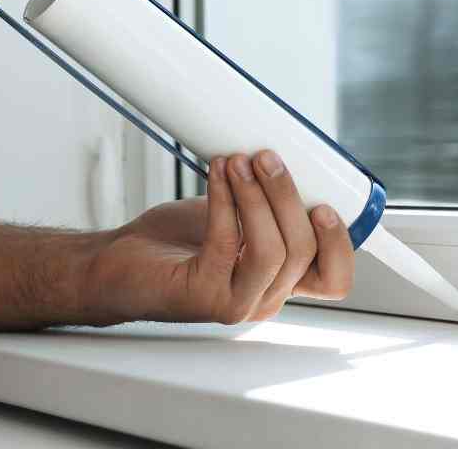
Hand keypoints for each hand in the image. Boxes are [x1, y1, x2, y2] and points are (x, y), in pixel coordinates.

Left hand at [86, 151, 354, 324]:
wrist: (116, 264)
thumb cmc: (173, 242)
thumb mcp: (232, 217)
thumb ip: (262, 203)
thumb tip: (278, 156)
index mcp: (279, 280)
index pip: (333, 280)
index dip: (340, 245)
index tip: (325, 202)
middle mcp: (263, 297)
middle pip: (302, 252)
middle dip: (287, 196)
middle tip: (266, 157)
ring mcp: (235, 302)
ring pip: (272, 251)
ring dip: (257, 197)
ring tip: (238, 162)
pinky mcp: (203, 295)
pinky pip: (227, 243)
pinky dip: (224, 201)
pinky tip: (217, 174)